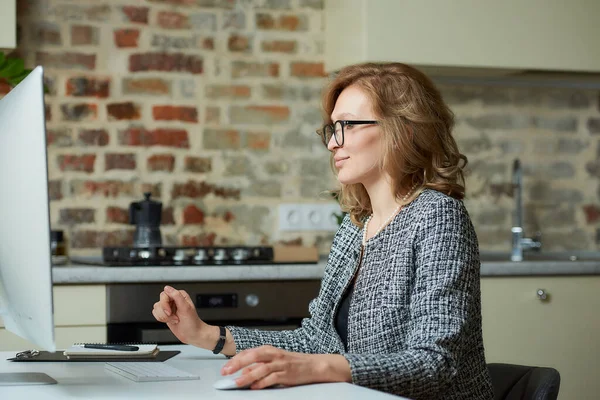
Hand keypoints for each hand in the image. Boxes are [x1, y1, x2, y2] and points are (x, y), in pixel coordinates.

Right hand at [152, 285, 208, 346]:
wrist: (193, 334)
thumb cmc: (192, 322)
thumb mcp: (186, 308)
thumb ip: (177, 296)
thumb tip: (167, 288)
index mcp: (179, 295)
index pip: (164, 294)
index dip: (165, 304)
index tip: (169, 312)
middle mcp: (173, 300)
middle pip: (159, 302)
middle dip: (165, 313)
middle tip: (174, 317)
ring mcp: (169, 307)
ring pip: (156, 309)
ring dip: (164, 317)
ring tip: (174, 320)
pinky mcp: (165, 314)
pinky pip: (156, 314)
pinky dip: (161, 319)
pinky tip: (171, 321)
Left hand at [221, 345, 351, 389]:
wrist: (314, 365)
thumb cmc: (293, 362)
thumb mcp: (275, 360)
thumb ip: (260, 364)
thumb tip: (243, 371)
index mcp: (269, 350)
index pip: (249, 352)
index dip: (235, 360)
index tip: (225, 367)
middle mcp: (274, 355)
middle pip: (252, 357)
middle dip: (237, 364)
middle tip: (226, 372)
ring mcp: (281, 364)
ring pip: (261, 369)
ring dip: (247, 376)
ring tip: (237, 383)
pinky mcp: (287, 374)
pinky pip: (272, 378)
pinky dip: (262, 383)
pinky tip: (255, 387)